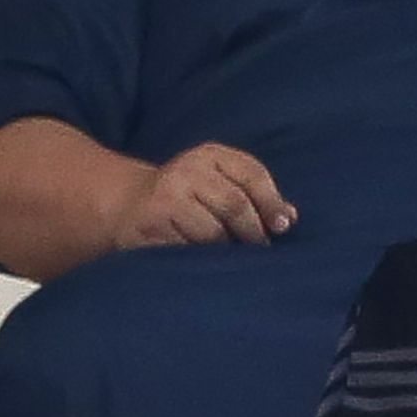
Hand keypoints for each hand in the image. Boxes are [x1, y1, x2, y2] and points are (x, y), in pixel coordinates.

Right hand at [110, 142, 294, 249]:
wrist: (127, 203)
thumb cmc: (188, 197)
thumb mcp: (220, 183)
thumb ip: (254, 195)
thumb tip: (289, 217)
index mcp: (210, 155)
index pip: (251, 174)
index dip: (271, 202)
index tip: (283, 226)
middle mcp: (187, 170)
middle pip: (235, 205)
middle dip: (253, 232)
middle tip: (259, 249)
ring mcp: (165, 197)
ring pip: (212, 234)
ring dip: (225, 250)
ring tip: (227, 256)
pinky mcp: (151, 224)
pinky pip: (188, 250)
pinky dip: (201, 260)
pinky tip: (201, 261)